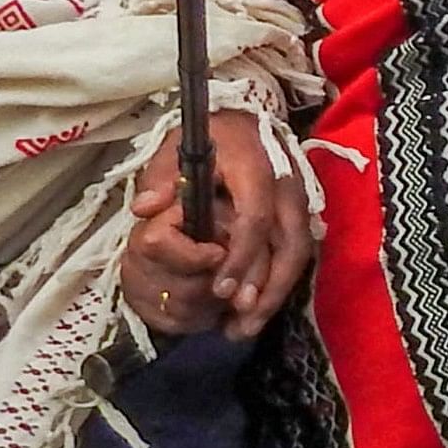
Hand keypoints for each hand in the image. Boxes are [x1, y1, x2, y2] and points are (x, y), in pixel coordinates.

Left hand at [121, 110, 315, 340]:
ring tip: (244, 328)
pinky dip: (278, 286)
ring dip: (275, 295)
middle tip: (239, 320)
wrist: (245, 118)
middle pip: (291, 243)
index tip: (220, 290)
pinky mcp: (302, 215)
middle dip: (267, 287)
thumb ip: (161, 177)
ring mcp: (300, 200)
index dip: (241, 256)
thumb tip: (146, 208)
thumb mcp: (176, 148)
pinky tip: (254, 313)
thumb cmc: (209, 137)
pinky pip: (299, 255)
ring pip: (300, 254)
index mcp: (255, 164)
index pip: (257, 216)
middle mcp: (287, 183)